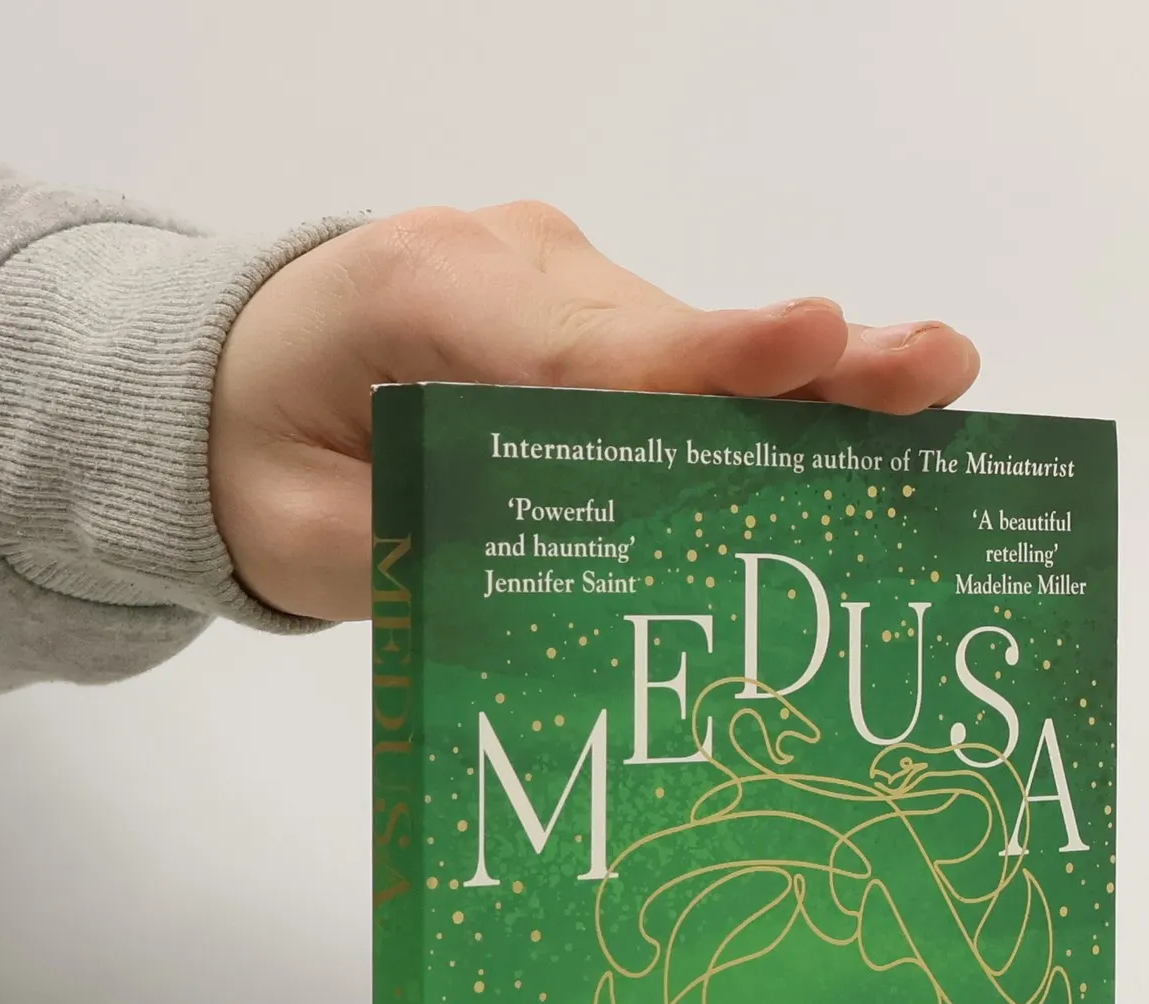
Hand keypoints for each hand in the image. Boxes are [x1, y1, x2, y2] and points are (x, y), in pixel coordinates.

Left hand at [208, 201, 980, 621]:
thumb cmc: (245, 459)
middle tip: (934, 366)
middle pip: (665, 333)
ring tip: (931, 389)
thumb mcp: (294, 534)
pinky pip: (676, 358)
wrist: (214, 385)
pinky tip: (862, 417)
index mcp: (418, 294)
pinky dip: (758, 400)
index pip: (576, 346)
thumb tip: (550, 596)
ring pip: (687, 343)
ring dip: (802, 384)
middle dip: (798, 365)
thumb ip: (410, 558)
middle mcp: (504, 262)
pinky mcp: (578, 311)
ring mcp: (550, 278)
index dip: (699, 361)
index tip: (810, 345)